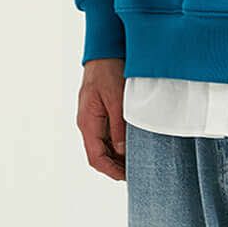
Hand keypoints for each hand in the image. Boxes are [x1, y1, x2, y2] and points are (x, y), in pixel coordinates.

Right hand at [79, 58, 126, 181]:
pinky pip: (108, 135)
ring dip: (119, 155)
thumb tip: (122, 152)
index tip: (128, 177)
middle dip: (117, 166)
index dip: (111, 171)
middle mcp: (88, 123)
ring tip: (139, 159)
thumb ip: (119, 127)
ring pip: (104, 146)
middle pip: (99, 155)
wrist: (105, 49)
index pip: (96, 157)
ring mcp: (93, 118)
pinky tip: (134, 143)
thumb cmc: (108, 70)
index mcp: (88, 122)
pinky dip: (119, 143)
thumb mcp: (117, 99)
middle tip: (138, 171)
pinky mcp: (101, 112)